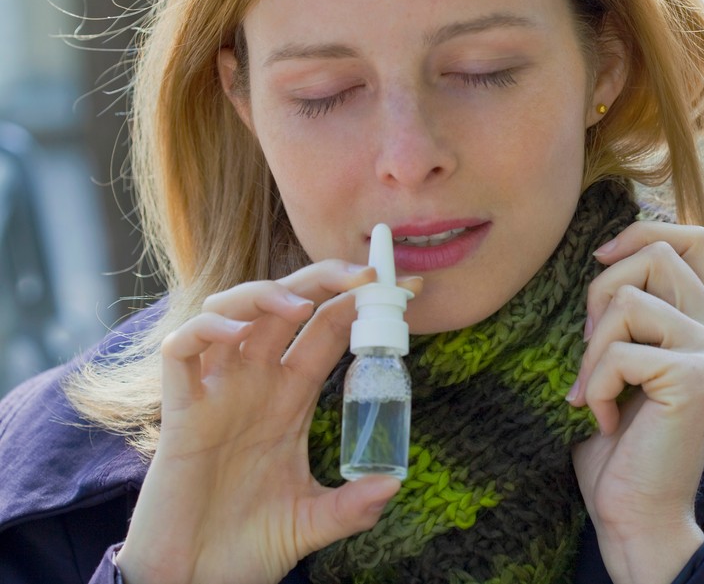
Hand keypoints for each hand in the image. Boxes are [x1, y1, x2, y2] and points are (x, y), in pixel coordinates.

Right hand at [115, 261, 421, 583]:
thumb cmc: (245, 548)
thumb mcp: (310, 522)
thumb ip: (351, 506)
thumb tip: (393, 484)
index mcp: (291, 397)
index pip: (330, 329)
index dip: (363, 303)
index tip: (407, 289)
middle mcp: (255, 383)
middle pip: (288, 304)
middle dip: (325, 279)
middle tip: (364, 274)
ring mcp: (216, 393)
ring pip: (233, 312)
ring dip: (265, 294)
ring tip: (299, 303)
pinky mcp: (179, 414)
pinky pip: (181, 352)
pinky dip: (204, 331)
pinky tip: (234, 332)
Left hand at [569, 222, 703, 583]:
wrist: (636, 515)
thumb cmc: (622, 442)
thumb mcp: (627, 358)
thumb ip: (634, 308)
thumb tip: (606, 251)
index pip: (691, 236)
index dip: (640, 233)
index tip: (601, 263)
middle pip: (653, 255)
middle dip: (600, 296)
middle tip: (589, 350)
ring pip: (629, 300)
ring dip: (592, 348)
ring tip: (595, 390)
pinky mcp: (696, 377)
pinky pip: (621, 350)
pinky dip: (596, 385)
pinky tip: (606, 419)